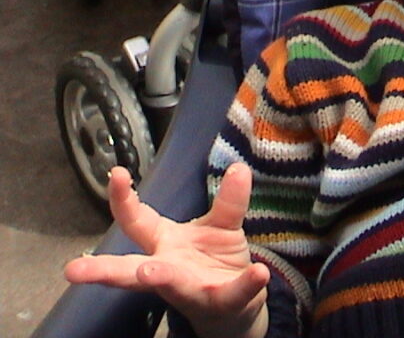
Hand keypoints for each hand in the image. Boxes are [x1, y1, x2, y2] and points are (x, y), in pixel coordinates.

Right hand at [64, 164, 269, 337]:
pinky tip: (258, 273)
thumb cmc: (213, 260)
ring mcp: (192, 288)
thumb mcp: (222, 225)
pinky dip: (247, 283)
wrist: (235, 305)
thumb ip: (228, 200)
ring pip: (171, 285)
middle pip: (129, 269)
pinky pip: (235, 292)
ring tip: (150, 272)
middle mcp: (168, 268)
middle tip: (75, 269)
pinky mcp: (222, 301)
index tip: (116, 174)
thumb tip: (239, 167)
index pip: (136, 221)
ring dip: (159, 278)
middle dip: (104, 270)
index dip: (124, 199)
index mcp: (163, 243)